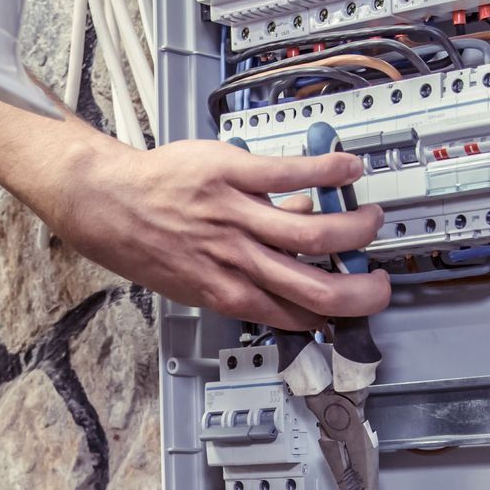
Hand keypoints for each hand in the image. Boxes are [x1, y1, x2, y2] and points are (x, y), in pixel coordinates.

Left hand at [42, 139, 389, 330]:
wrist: (109, 204)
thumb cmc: (146, 242)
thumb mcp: (193, 277)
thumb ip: (244, 273)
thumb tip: (284, 263)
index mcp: (229, 292)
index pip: (297, 317)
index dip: (333, 319)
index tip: (352, 309)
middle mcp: (237, 260)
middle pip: (318, 288)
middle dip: (362, 292)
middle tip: (380, 282)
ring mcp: (237, 217)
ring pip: (315, 233)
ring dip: (355, 229)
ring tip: (371, 220)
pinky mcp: (233, 175)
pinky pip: (291, 173)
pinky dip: (329, 172)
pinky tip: (350, 170)